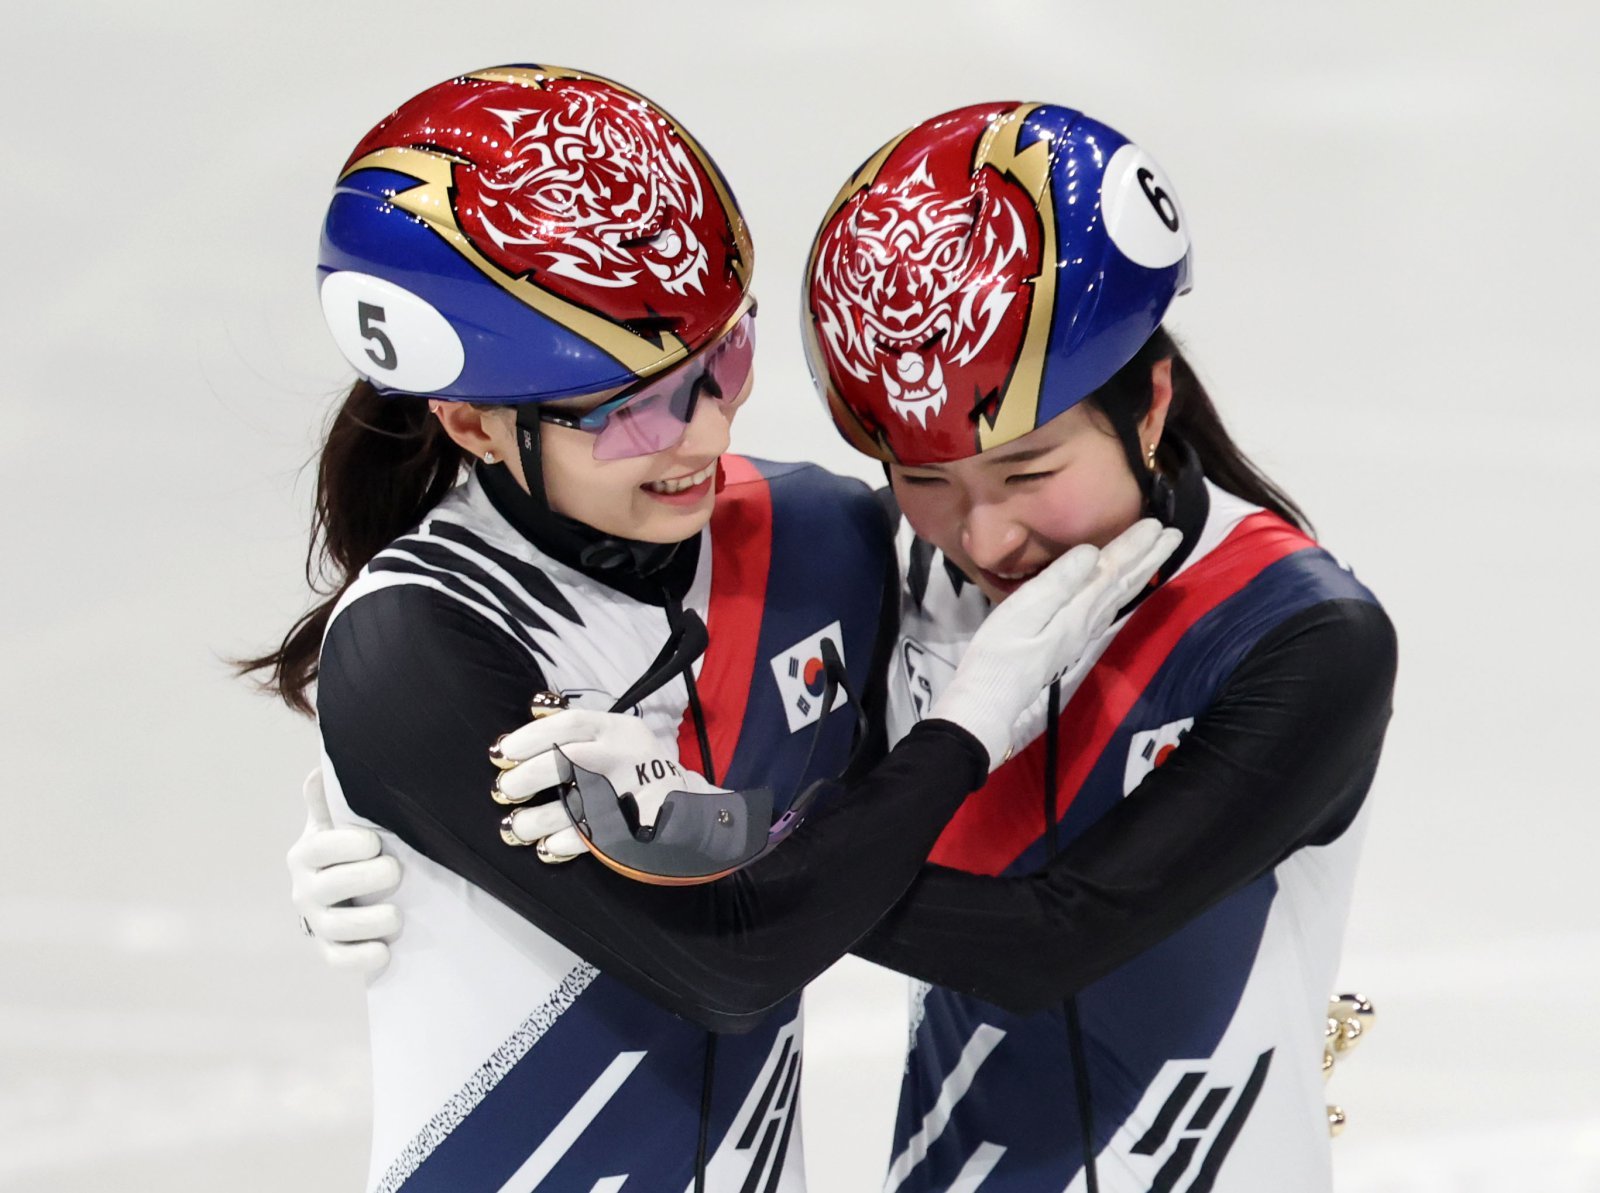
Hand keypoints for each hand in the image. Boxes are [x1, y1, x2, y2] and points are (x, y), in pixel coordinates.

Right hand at [288, 768, 401, 973]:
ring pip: (336, 927)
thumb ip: (330, 799)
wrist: (345, 890)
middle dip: (369, 878)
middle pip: (332, 887)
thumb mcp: (337, 821)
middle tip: (396, 871)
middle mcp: (304, 889)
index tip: (375, 842)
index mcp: (306, 853)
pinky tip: (385, 952)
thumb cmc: (348, 848)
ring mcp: (315, 921)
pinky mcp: (328, 949)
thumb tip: (319, 770)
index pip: (321, 847)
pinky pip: (337, 960)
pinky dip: (360, 959)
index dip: (349, 845)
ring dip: (371, 921)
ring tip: (397, 915)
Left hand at [494, 710, 720, 861]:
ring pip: (575, 803)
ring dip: (537, 818)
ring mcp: (631, 792)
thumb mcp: (618, 736)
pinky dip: (564, 843)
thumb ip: (579, 727)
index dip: (530, 737)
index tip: (502, 753)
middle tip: (504, 790)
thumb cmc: (640, 768)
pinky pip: (592, 837)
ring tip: (515, 827)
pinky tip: (546, 847)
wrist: (692, 807)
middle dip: (527, 776)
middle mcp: (625, 755)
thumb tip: (534, 706)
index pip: (569, 724)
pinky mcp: (635, 826)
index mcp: (618, 729)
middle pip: (567, 760)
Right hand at [930, 518, 1181, 768]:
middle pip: (1124, 583)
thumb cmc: (1000, 650)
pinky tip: (1126, 590)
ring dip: (1142, 572)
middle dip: (1148, 557)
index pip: (1112, 570)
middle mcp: (1088, 620)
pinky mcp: (1072, 641)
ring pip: (1121, 596)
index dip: (1134, 546)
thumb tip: (1093, 552)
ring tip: (1159, 553)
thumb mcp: (1024, 609)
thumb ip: (1060, 581)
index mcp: (1078, 609)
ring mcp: (1082, 633)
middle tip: (1173, 534)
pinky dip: (1125, 593)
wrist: (992, 695)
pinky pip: (1109, 609)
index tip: (1157, 524)